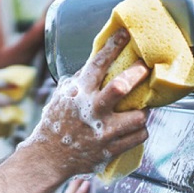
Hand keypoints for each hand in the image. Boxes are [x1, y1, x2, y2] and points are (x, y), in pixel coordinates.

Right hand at [21, 28, 149, 176]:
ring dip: (141, 112)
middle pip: (120, 88)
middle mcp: (92, 111)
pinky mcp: (111, 150)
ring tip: (137, 110)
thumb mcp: (61, 96)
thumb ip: (80, 80)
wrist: (48, 158)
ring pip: (139, 117)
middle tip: (144, 68)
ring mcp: (103, 132)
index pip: (98, 64)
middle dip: (137, 74)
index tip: (126, 34)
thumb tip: (98, 62)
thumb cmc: (55, 123)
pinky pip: (139, 136)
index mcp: (78, 94)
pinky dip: (138, 131)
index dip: (114, 46)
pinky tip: (132, 128)